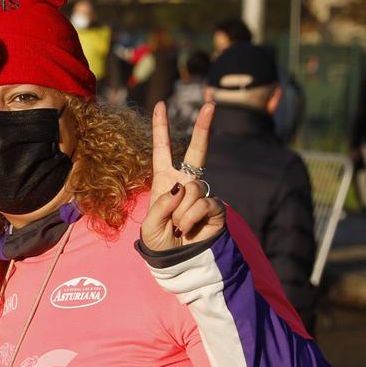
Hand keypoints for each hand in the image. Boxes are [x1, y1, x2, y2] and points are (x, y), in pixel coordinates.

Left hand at [141, 102, 224, 251]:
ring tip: (178, 226)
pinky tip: (189, 229)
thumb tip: (181, 188)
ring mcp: (201, 194)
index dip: (161, 128)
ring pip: (192, 189)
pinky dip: (191, 218)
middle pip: (196, 151)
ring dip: (180, 212)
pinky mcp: (215, 207)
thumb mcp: (150, 225)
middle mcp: (185, 183)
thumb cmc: (160, 242)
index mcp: (164, 181)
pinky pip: (203, 204)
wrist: (179, 261)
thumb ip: (161, 205)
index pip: (162, 150)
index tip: (160, 105)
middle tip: (210, 105)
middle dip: (203, 127)